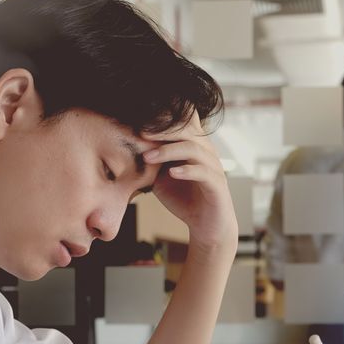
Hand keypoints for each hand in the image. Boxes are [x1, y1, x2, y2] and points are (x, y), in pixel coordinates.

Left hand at [142, 115, 237, 255]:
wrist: (205, 225)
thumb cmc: (183, 198)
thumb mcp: (160, 177)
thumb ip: (150, 162)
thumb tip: (126, 149)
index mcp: (193, 144)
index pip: (182, 121)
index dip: (164, 118)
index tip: (139, 122)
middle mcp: (205, 150)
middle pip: (186, 130)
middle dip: (162, 130)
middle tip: (141, 133)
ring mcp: (213, 166)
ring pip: (193, 149)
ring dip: (168, 151)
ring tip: (148, 158)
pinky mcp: (217, 184)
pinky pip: (203, 172)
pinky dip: (187, 171)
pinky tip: (172, 172)